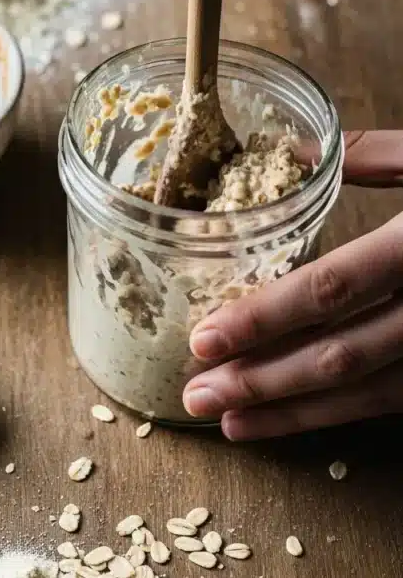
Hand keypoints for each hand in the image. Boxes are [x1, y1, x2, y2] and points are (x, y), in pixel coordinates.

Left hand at [183, 131, 402, 438]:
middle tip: (195, 396)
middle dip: (262, 381)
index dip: (264, 319)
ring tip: (232, 422)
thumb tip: (287, 155)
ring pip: (370, 394)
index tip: (202, 339)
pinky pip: (399, 400)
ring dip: (294, 413)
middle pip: (340, 356)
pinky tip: (298, 418)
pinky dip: (345, 414)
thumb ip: (377, 155)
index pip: (331, 290)